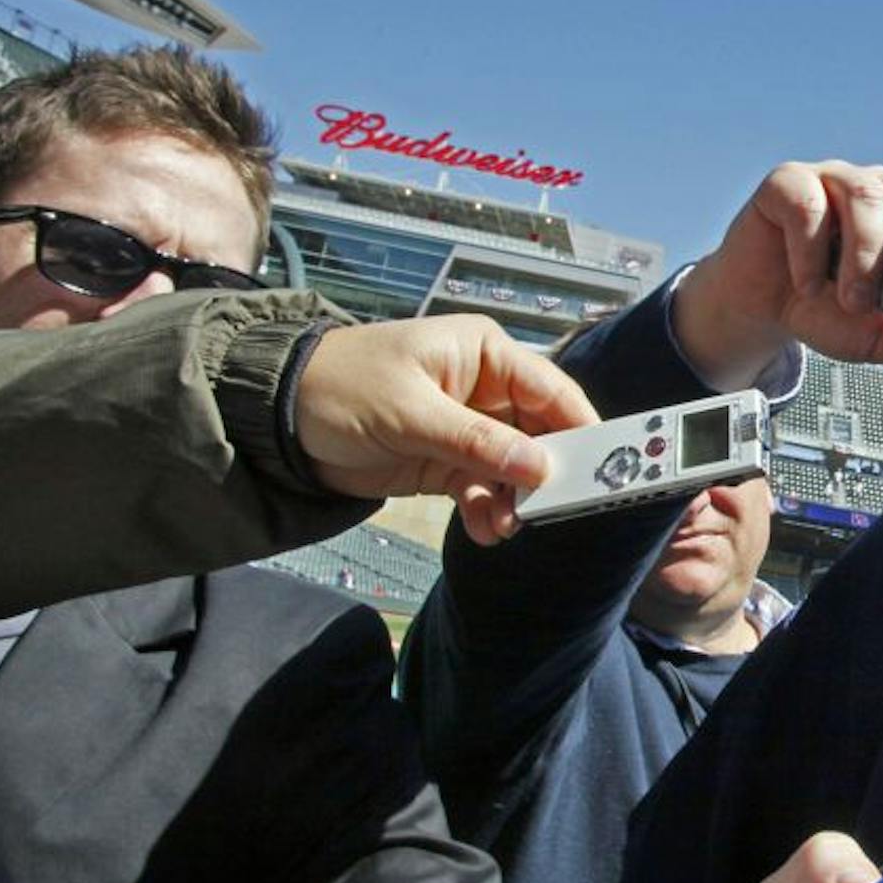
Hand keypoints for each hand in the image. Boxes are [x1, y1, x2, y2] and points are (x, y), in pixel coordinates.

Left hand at [294, 315, 598, 543]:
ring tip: (508, 525)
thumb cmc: (342, 388)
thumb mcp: (411, 413)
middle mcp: (485, 388)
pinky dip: (490, 509)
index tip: (605, 465)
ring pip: (515, 467)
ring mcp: (467, 428)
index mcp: (483, 353)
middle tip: (556, 508)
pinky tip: (487, 529)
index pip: (550, 389)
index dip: (580, 425)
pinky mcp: (446, 462)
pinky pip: (485, 487)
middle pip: (540, 432)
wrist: (277, 420)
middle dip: (548, 472)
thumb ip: (477, 442)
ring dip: (517, 498)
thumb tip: (541, 466)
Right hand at [670, 161, 882, 387]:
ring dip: (866, 256)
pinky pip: (808, 202)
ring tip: (853, 301)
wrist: (761, 307)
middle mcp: (882, 194)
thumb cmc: (823, 310)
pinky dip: (810, 249)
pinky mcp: (789, 184)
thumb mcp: (872, 338)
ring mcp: (836, 182)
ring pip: (868, 198)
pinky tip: (808, 283)